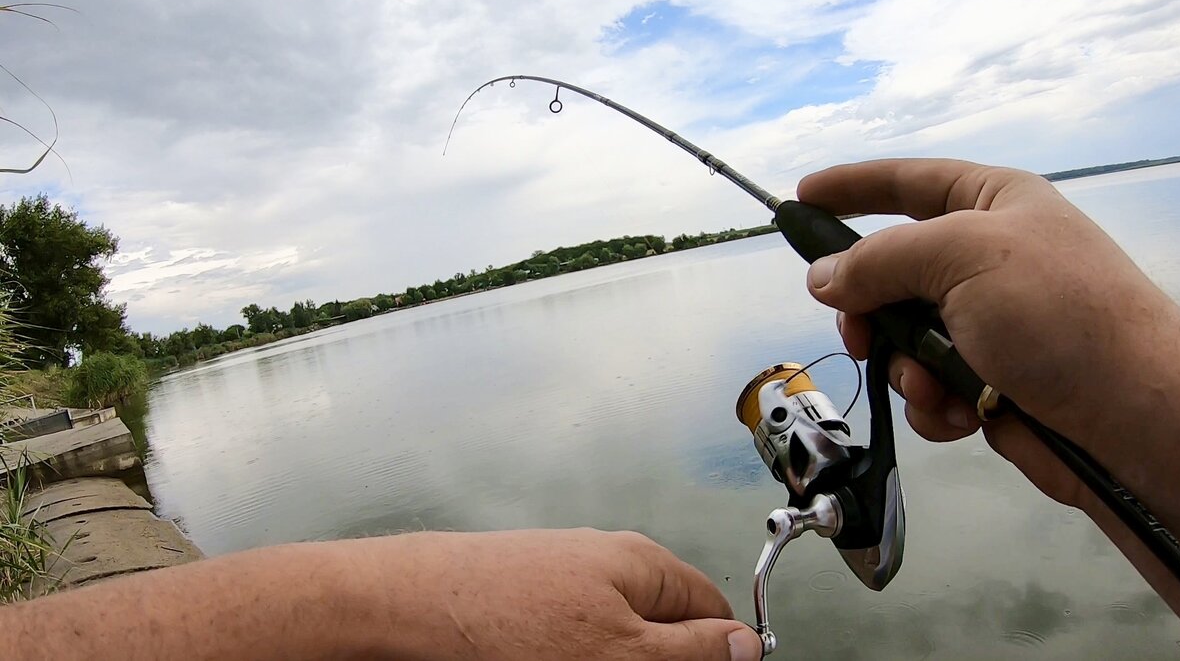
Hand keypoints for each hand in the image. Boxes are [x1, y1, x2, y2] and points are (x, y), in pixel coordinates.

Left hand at [347, 528, 761, 659]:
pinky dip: (566, 657)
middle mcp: (602, 560)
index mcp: (640, 562)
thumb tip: (746, 645)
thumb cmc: (501, 626)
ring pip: (607, 636)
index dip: (718, 651)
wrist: (402, 610)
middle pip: (658, 623)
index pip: (711, 607)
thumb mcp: (620, 654)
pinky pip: (563, 637)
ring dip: (608, 660)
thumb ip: (691, 652)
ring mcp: (558, 578)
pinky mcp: (519, 599)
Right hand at [796, 159, 1179, 532]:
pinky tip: (963, 413)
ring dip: (905, 367)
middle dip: (869, 310)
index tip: (801, 198)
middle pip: (888, 273)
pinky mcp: (985, 380)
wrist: (1132, 417)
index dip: (852, 188)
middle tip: (860, 333)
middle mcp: (985, 260)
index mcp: (993, 205)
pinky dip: (933, 404)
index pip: (908, 183)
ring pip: (898, 338)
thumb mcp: (963, 258)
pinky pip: (924, 387)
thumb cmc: (1057, 314)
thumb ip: (879, 260)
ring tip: (936, 386)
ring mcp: (985, 324)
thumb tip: (822, 277)